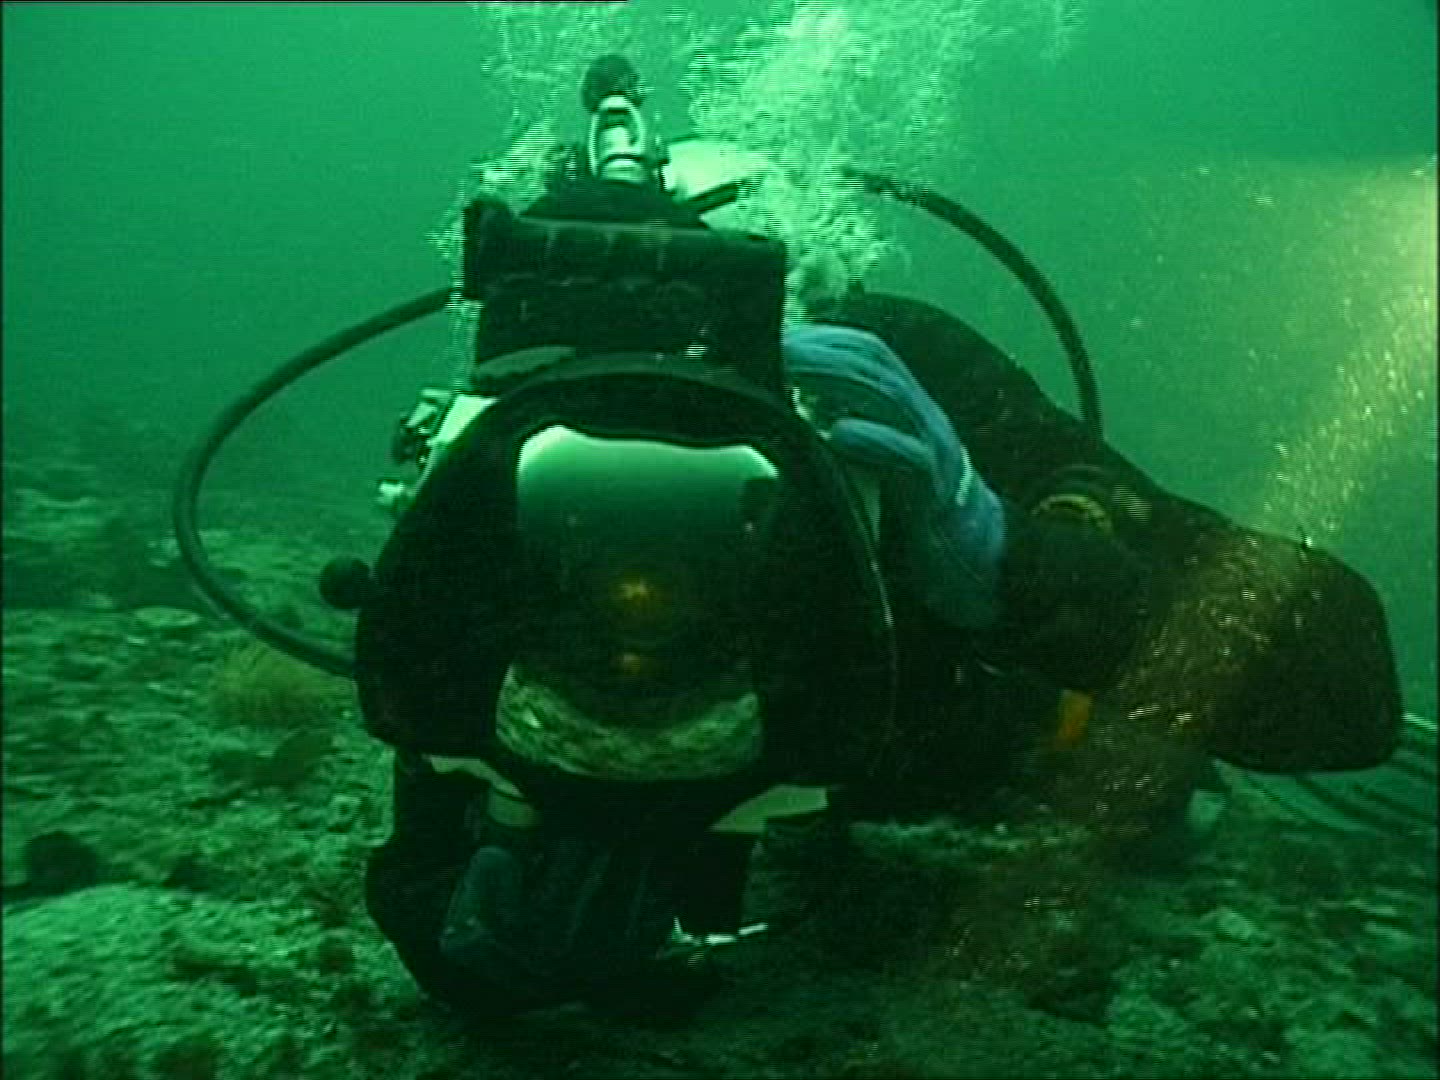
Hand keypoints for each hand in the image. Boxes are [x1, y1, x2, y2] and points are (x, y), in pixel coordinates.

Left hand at [782, 325, 1005, 627]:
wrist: (975, 551)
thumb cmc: (913, 503)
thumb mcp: (877, 456)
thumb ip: (842, 430)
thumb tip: (783, 414)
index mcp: (904, 404)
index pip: (865, 351)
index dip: (822, 336)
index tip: (776, 334)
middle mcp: (920, 415)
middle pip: (872, 363)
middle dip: (820, 349)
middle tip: (773, 347)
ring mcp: (932, 447)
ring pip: (888, 398)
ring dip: (836, 379)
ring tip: (793, 370)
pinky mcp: (936, 489)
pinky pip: (908, 459)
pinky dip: (875, 441)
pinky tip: (840, 433)